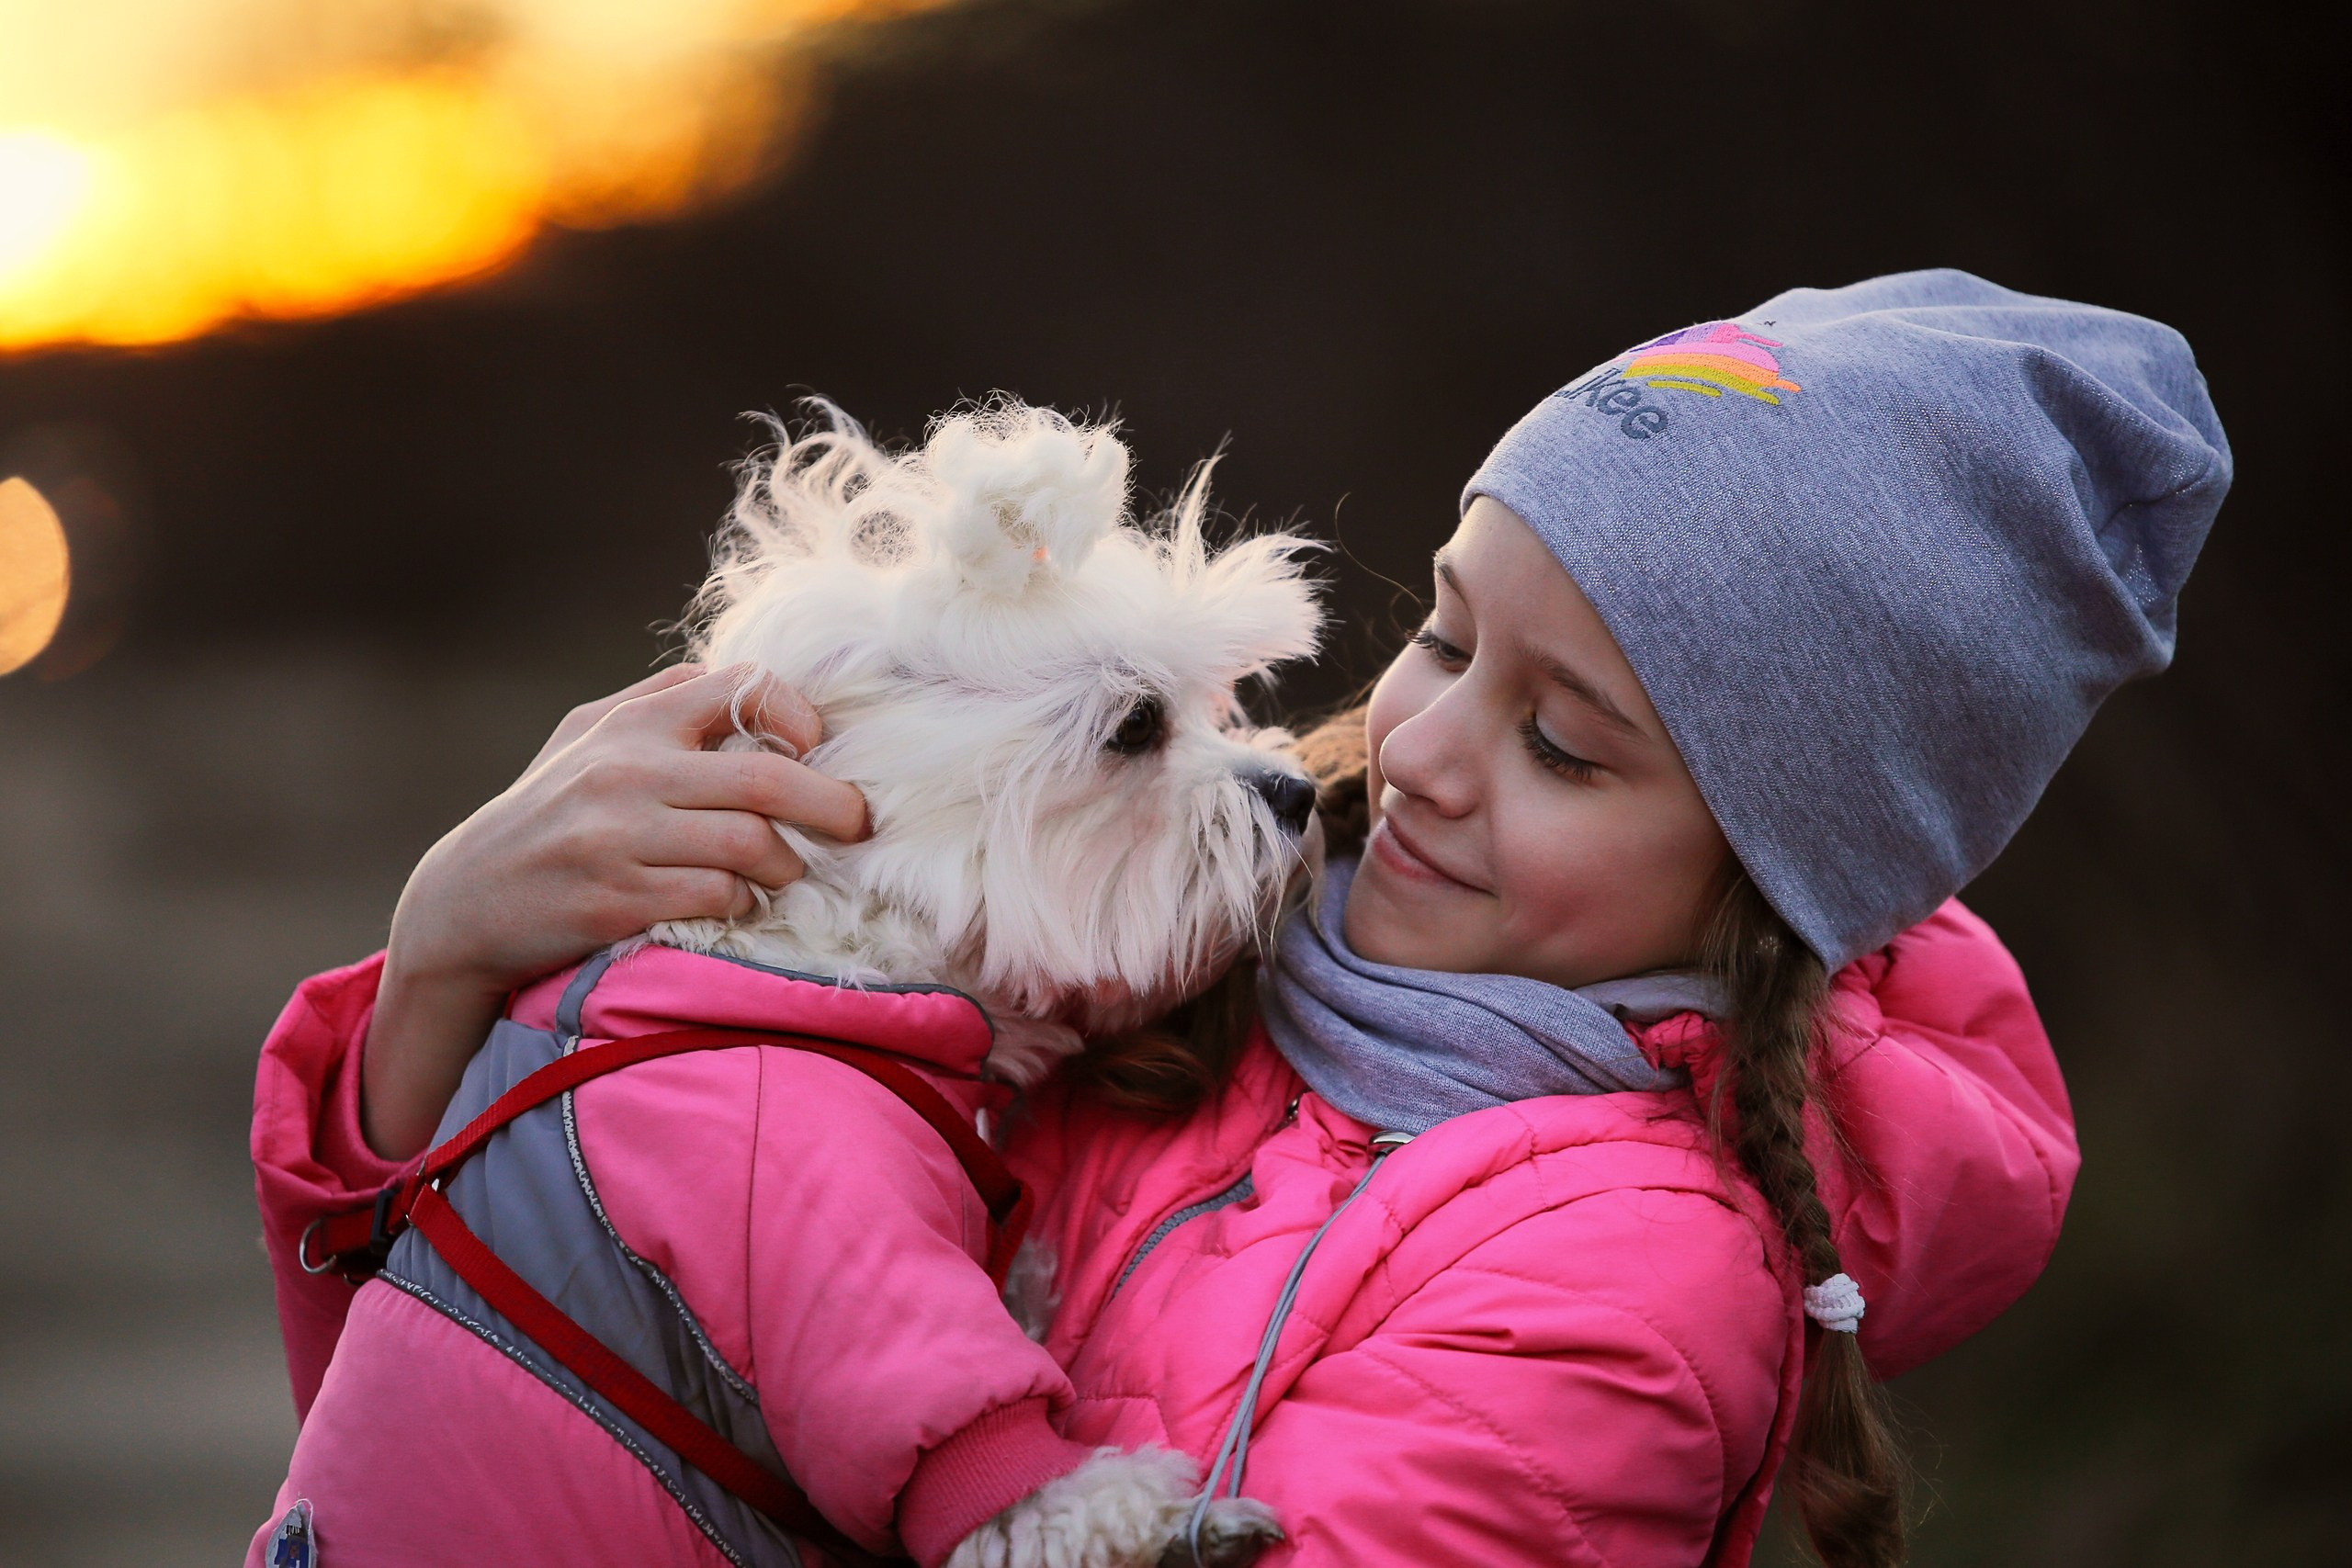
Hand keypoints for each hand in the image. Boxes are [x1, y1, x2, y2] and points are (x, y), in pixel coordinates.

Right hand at [362, 663, 868, 1157]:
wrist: (461, 903)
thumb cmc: (548, 814)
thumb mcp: (588, 737)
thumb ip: (663, 705)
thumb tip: (756, 687)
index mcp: (632, 722)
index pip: (742, 688)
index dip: (800, 717)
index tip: (818, 749)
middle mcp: (628, 772)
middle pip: (768, 780)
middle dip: (834, 806)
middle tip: (860, 825)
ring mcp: (621, 838)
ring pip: (751, 845)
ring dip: (788, 865)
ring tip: (788, 872)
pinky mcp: (618, 900)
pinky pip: (718, 898)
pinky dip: (744, 903)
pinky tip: (738, 903)